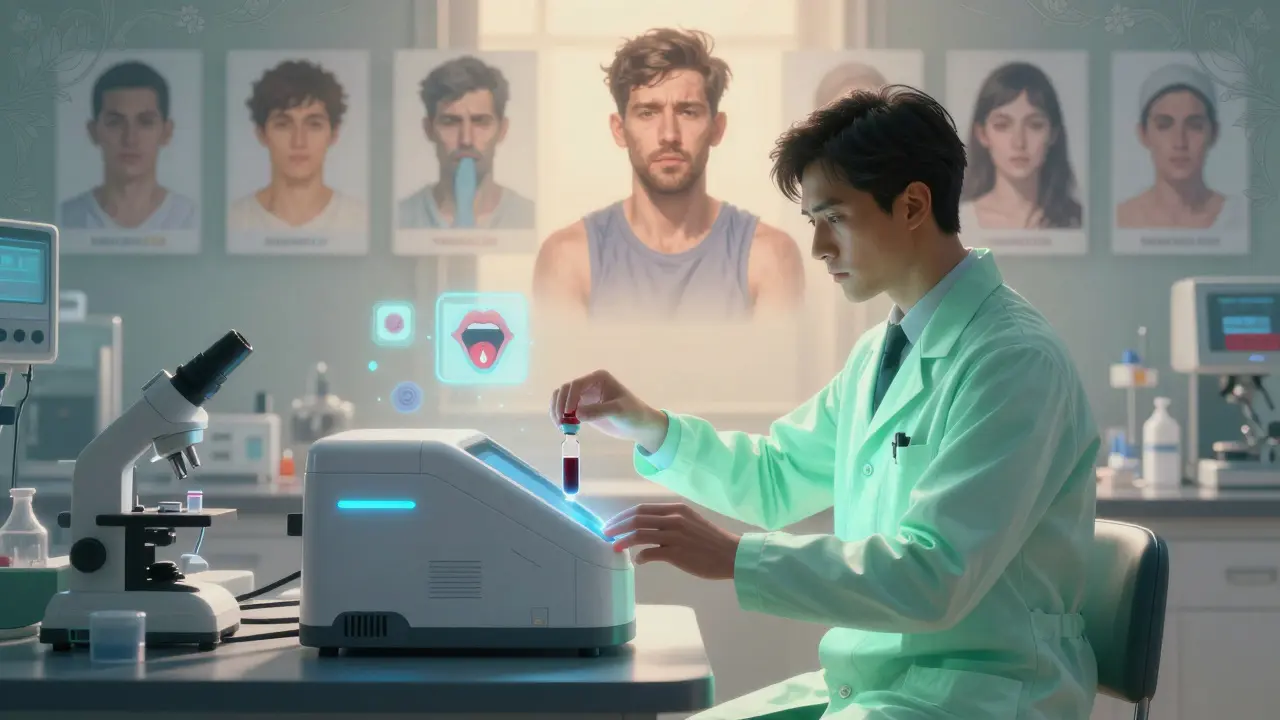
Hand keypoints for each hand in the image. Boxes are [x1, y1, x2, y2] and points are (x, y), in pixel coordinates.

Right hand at [550, 369, 667, 451]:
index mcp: (598, 378)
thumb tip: (576, 415)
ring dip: (557, 411)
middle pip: (564, 390)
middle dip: (560, 406)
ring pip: (561, 399)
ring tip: (562, 427)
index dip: (569, 398)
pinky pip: (564, 410)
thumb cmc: (633, 414)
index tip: (569, 415)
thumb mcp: (618, 411)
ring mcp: (584, 396)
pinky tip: (564, 428)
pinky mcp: (581, 409)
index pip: (576, 384)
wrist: (639, 426)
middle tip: (562, 423)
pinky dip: (560, 417)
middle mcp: (588, 384)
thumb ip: (598, 411)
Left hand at [603, 503, 741, 580]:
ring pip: (639, 534)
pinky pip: (650, 553)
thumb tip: (647, 529)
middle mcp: (673, 519)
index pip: (641, 509)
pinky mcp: (676, 553)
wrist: (731, 555)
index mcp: (676, 509)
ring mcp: (674, 536)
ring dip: (623, 541)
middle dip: (617, 526)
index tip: (612, 523)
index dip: (623, 516)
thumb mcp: (690, 522)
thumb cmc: (711, 540)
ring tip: (615, 546)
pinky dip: (640, 556)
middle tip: (606, 533)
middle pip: (636, 519)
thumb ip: (669, 522)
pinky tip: (639, 560)